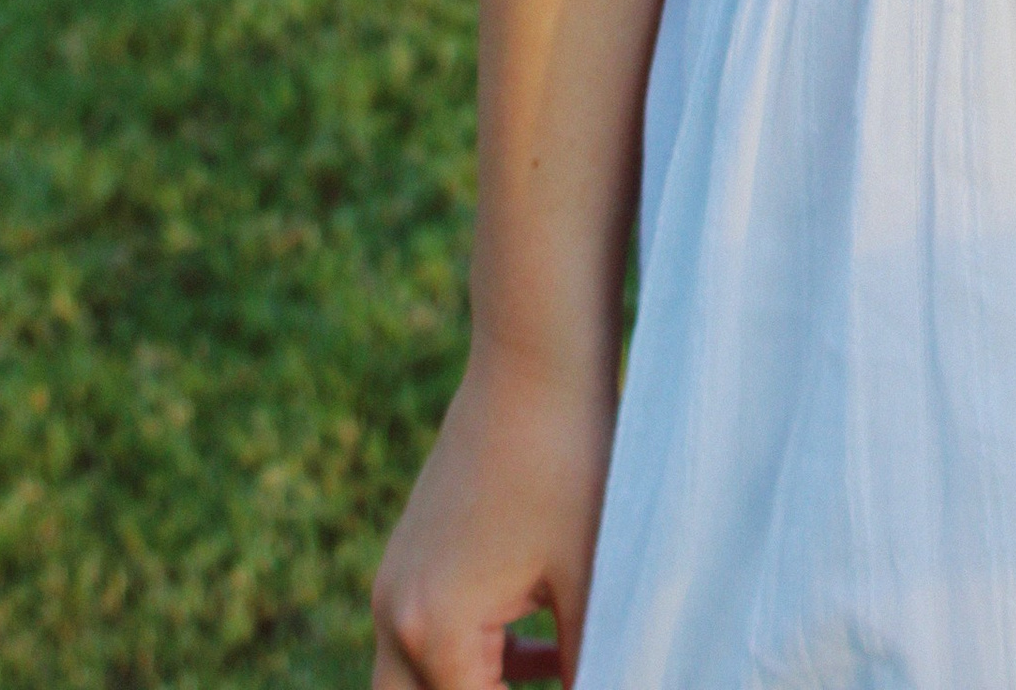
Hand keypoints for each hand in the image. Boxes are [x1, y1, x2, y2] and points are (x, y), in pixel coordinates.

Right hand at [371, 348, 612, 689]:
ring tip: (557, 677)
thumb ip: (590, 661)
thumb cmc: (567, 464)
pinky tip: (546, 648)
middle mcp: (397, 610)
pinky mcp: (416, 549)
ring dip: (474, 688)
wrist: (534, 358)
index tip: (577, 682)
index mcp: (433, 628)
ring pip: (417, 677)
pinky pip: (428, 632)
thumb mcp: (587, 579)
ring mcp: (398, 577)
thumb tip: (619, 681)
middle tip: (536, 684)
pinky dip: (475, 657)